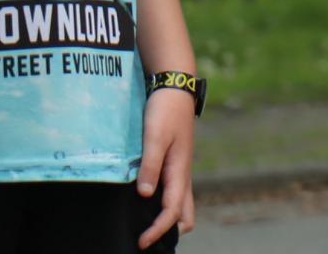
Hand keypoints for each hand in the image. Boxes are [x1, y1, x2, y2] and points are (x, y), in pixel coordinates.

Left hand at [137, 86, 195, 248]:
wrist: (175, 89)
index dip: (158, 229)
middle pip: (185, 212)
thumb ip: (150, 166)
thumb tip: (145, 195)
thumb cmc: (164, 112)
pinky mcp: (175, 162)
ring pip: (182, 203)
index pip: (172, 210)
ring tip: (147, 225)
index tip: (142, 243)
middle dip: (170, 229)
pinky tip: (149, 202)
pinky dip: (166, 204)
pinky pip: (175, 192)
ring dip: (170, 218)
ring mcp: (181, 168)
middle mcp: (183, 173)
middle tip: (148, 238)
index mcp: (180, 170)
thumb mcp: (154, 137)